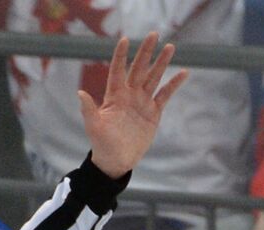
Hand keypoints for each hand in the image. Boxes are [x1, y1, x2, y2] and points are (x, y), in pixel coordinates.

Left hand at [78, 32, 188, 179]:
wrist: (117, 161)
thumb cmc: (102, 144)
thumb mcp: (94, 127)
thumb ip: (89, 110)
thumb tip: (80, 93)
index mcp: (114, 96)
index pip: (117, 70)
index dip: (120, 56)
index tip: (124, 39)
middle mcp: (129, 95)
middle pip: (138, 69)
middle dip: (145, 52)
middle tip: (153, 34)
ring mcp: (142, 102)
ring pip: (153, 78)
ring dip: (161, 63)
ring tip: (170, 47)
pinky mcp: (153, 112)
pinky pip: (165, 94)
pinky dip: (174, 84)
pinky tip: (184, 72)